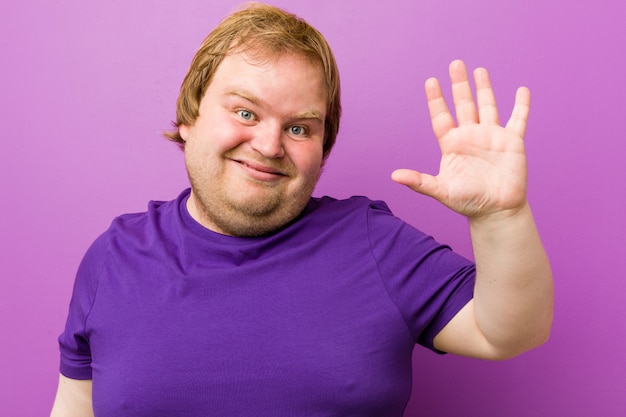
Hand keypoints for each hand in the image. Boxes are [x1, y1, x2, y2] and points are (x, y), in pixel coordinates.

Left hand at [391, 60, 530, 218]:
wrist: (496, 212)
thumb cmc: (467, 202)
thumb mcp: (441, 191)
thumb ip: (419, 182)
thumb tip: (394, 176)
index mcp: (452, 145)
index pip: (441, 117)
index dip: (436, 100)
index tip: (430, 81)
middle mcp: (471, 136)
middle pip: (464, 105)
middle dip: (459, 85)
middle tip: (455, 64)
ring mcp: (492, 137)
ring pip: (488, 106)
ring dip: (484, 88)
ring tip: (479, 70)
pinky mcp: (512, 142)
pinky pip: (518, 119)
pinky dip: (521, 105)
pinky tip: (522, 90)